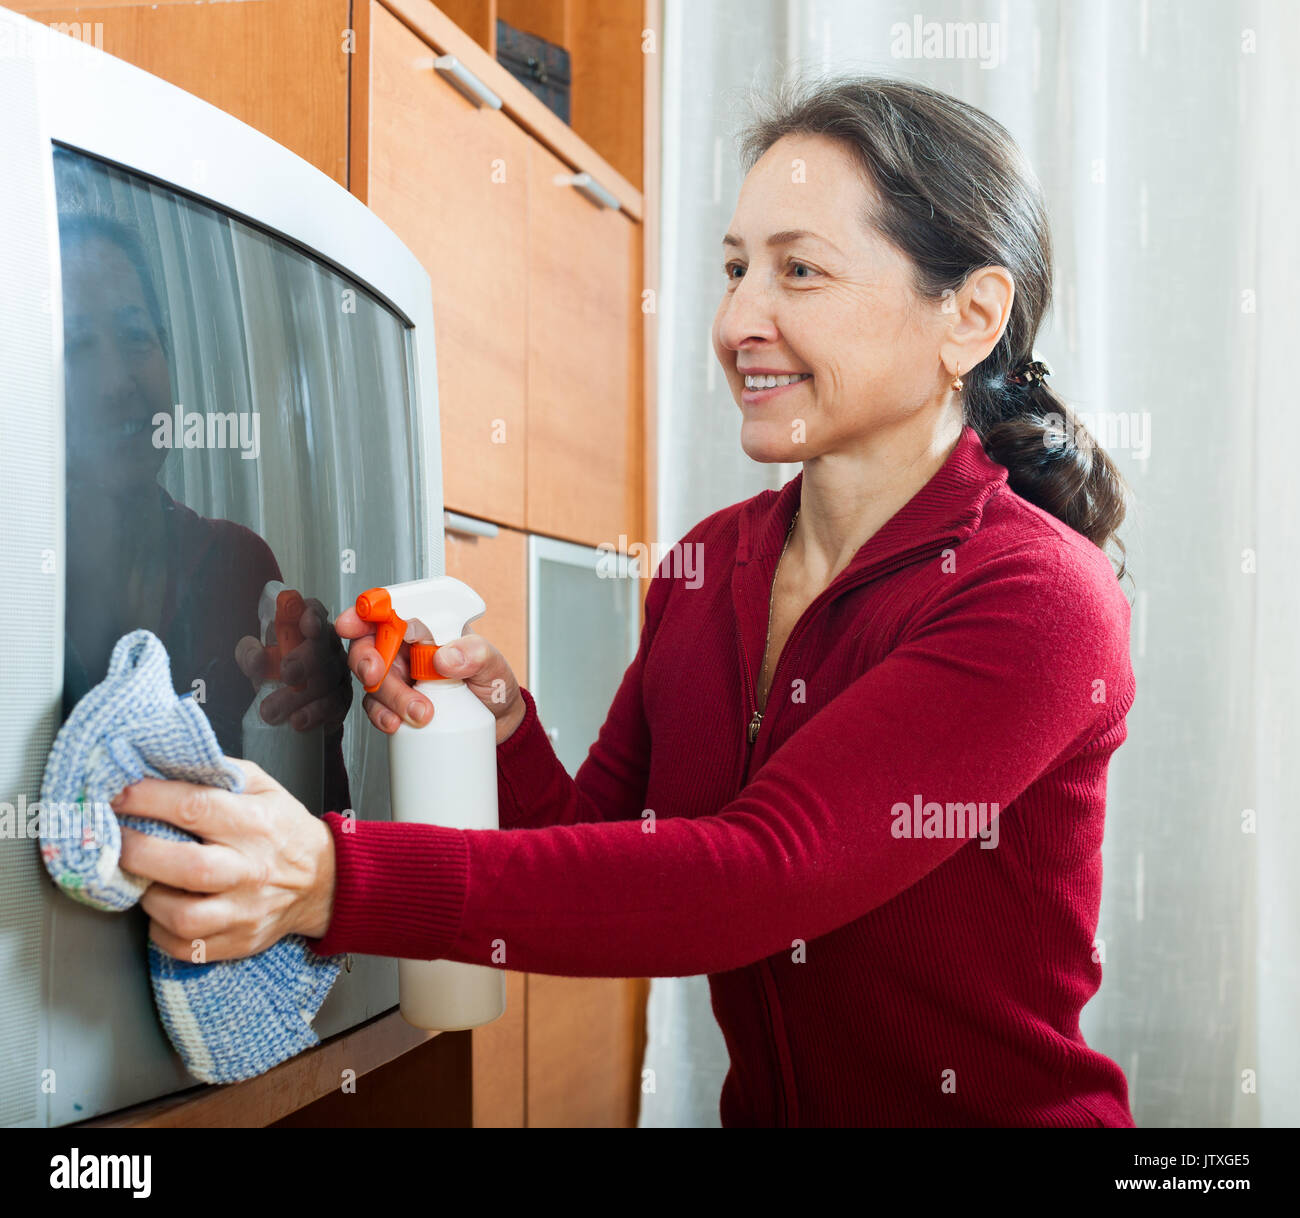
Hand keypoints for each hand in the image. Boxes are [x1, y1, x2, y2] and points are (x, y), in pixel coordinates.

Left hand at [114, 759, 335, 960]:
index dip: (147, 799)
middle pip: (185, 866)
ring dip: (148, 896)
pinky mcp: (238, 941)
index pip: (195, 807)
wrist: (323, 881)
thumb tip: (163, 764)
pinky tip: (164, 907)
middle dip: (136, 850)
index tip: (119, 794)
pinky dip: (161, 928)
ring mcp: (245, 910)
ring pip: (182, 915)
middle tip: (116, 839)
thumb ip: (218, 773)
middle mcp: (251, 869)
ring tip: (145, 878)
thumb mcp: (263, 786)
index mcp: (256, 823)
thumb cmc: (285, 830)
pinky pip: (184, 946)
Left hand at [235, 596, 351, 733]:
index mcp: (307, 629)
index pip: (314, 613)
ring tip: (272, 711)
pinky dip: (313, 713)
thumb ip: (250, 654)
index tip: (307, 625)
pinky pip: (333, 704)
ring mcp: (339, 673)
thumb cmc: (276, 678)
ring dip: (298, 696)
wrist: (290, 713)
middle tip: (286, 675)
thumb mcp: (258, 664)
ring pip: (327, 679)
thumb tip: (256, 656)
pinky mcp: (342, 700)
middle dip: (306, 660)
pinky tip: (297, 720)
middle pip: (324, 647)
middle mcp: (327, 647)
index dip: (312, 616)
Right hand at [333, 607, 525, 745]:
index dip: (364, 612)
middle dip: (367, 659)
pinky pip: (376, 708)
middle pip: (369, 644)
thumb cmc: (491, 683)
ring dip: (388, 697)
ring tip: (420, 711)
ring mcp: (399, 677)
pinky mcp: (396, 704)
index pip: (391, 611)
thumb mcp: (493, 664)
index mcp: (427, 627)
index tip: (352, 623)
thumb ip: (475, 653)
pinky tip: (399, 723)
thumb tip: (446, 656)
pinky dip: (382, 716)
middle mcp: (407, 649)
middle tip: (377, 674)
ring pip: (371, 680)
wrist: (498, 722)